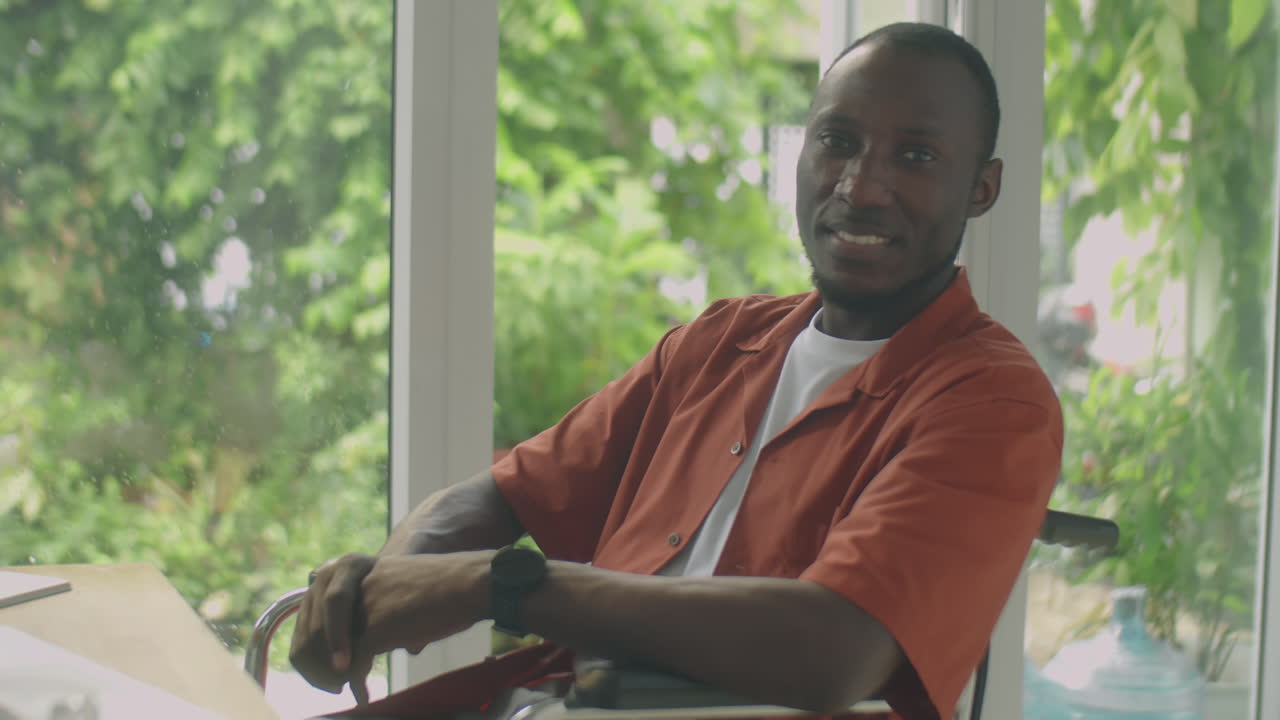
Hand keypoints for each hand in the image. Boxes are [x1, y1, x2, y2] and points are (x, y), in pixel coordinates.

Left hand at [289, 552, 491, 701]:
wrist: (467, 584)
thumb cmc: (436, 588)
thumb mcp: (386, 584)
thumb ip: (361, 602)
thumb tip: (339, 642)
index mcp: (343, 566)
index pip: (305, 613)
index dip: (308, 647)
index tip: (324, 668)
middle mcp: (342, 580)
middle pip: (307, 635)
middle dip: (314, 668)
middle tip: (331, 686)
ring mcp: (357, 603)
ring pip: (320, 651)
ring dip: (329, 678)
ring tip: (344, 689)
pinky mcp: (373, 625)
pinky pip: (350, 665)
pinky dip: (354, 684)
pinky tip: (363, 695)